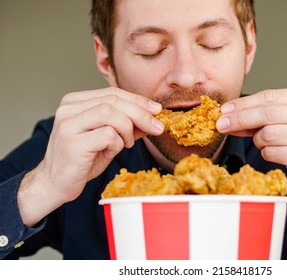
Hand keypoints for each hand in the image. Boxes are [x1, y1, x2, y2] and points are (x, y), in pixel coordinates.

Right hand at [37, 87, 163, 202]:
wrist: (56, 183)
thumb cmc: (82, 160)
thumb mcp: (107, 138)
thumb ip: (126, 125)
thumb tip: (152, 118)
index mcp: (75, 102)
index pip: (112, 93)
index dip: (137, 100)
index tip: (157, 110)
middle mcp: (68, 108)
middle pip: (113, 100)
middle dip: (141, 113)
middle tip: (157, 127)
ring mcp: (68, 124)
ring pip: (110, 113)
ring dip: (127, 129)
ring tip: (127, 143)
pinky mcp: (72, 142)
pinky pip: (107, 135)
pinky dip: (117, 143)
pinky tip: (112, 151)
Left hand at [216, 88, 286, 191]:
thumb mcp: (286, 119)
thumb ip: (261, 115)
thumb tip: (227, 116)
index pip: (269, 97)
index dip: (243, 104)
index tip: (224, 110)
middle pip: (266, 114)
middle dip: (239, 119)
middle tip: (221, 125)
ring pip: (267, 134)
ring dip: (258, 140)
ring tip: (265, 143)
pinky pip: (272, 152)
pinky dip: (267, 153)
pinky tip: (275, 153)